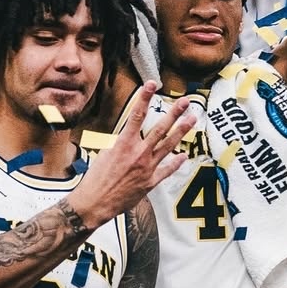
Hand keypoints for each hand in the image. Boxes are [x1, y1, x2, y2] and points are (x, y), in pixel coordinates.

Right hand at [71, 80, 195, 226]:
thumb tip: (129, 137)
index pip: (136, 115)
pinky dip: (176, 163)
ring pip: (168, 146)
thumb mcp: (104, 153)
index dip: (145, 97)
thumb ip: (120, 143)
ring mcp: (147, 168)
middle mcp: (138, 154)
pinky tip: (184, 155)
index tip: (151, 84)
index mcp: (123, 144)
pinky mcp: (150, 182)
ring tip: (192, 119)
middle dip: (174, 113)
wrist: (95, 203)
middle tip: (185, 101)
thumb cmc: (96, 179)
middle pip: (160, 129)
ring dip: (181, 131)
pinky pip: (167, 170)